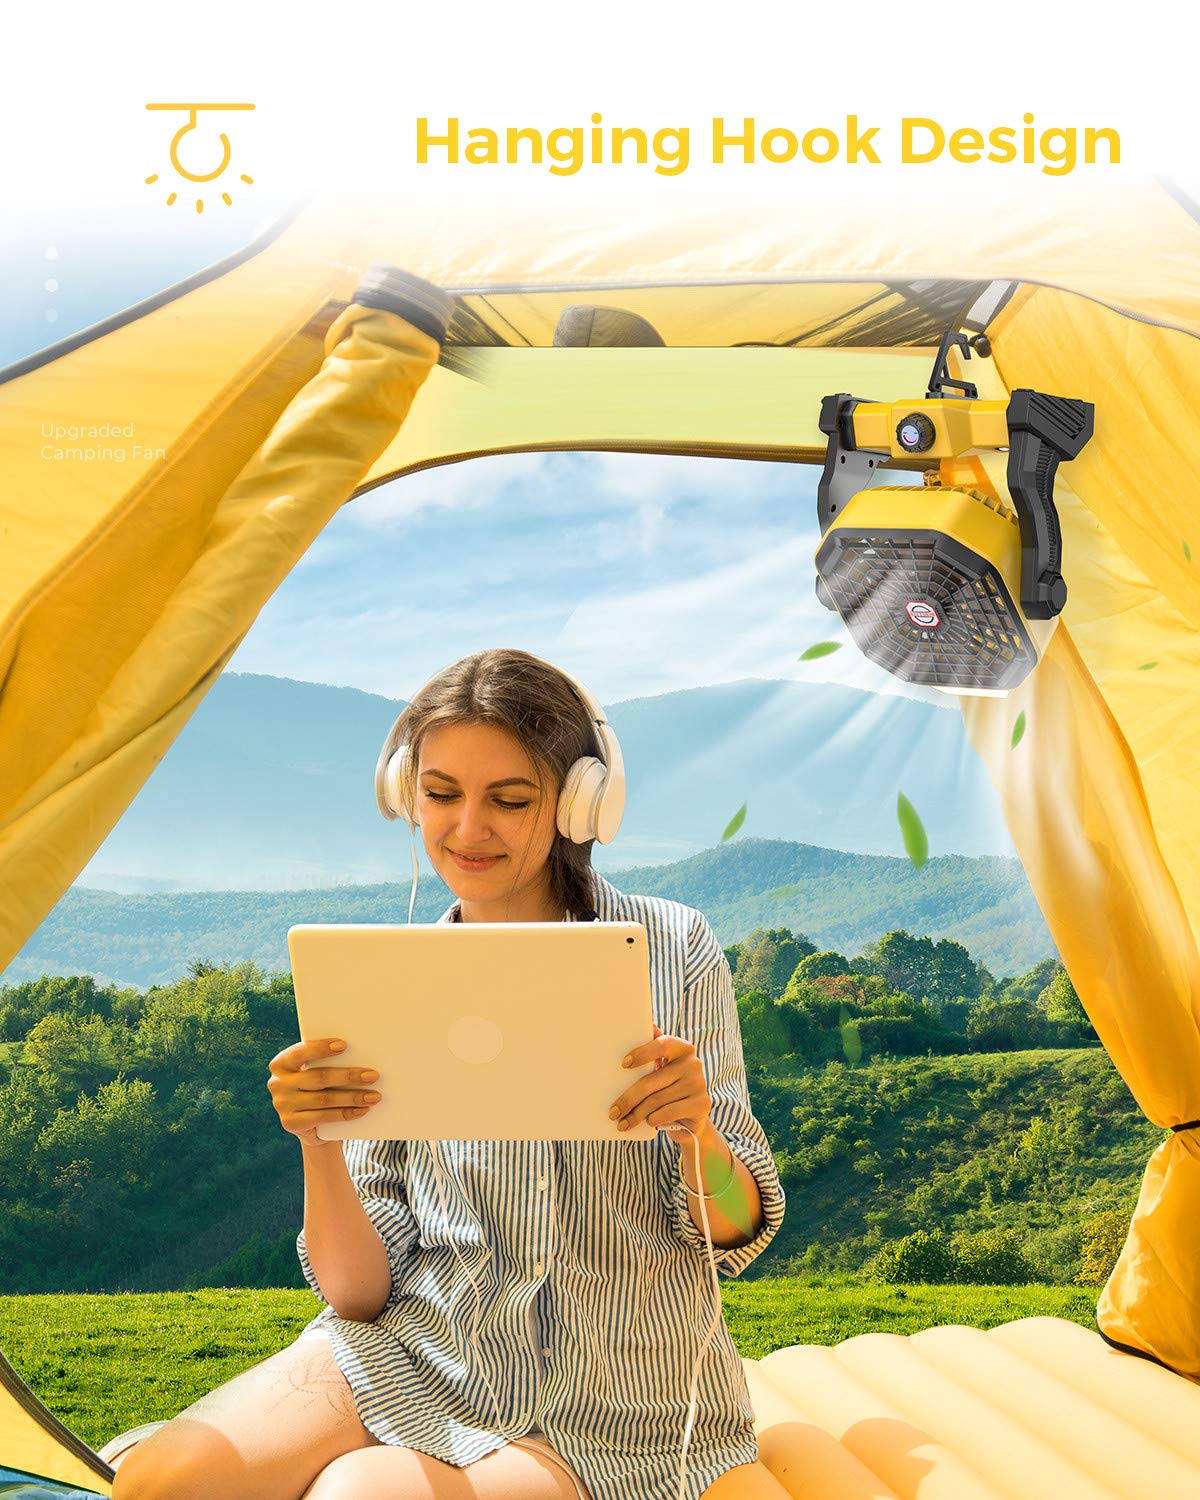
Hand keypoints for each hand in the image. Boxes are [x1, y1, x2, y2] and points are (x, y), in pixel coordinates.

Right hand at [268, 1037, 382, 1146]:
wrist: (309, 1123)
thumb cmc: (318, 1086)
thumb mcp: (316, 1070)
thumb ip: (327, 1061)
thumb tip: (361, 1053)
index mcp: (281, 1062)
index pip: (301, 1052)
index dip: (321, 1048)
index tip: (344, 1045)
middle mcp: (277, 1083)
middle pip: (319, 1077)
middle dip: (349, 1076)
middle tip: (373, 1076)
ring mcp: (282, 1105)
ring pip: (324, 1099)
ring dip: (353, 1097)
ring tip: (374, 1096)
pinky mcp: (291, 1123)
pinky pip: (323, 1117)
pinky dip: (346, 1113)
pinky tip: (362, 1110)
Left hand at [610, 1022, 712, 1139]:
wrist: (693, 1116)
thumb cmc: (670, 1087)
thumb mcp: (663, 1068)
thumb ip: (655, 1049)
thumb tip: (649, 1025)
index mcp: (682, 1048)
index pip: (661, 1044)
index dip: (642, 1053)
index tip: (624, 1064)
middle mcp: (693, 1063)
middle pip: (650, 1081)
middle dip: (628, 1099)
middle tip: (613, 1112)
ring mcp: (699, 1083)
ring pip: (656, 1100)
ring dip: (636, 1114)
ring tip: (622, 1123)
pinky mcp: (702, 1104)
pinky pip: (668, 1112)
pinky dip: (653, 1119)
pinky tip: (646, 1122)